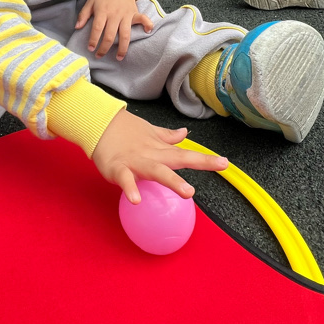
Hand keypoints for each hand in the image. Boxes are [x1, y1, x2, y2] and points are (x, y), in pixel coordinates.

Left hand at [75, 0, 152, 59]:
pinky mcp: (134, 13)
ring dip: (123, 48)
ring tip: (119, 58)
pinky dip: (147, 25)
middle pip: (110, 35)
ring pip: (125, 34)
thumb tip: (77, 28)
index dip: (94, 40)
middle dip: (104, 48)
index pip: (97, 28)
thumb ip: (83, 15)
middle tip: (99, 56)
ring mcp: (126, 15)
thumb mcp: (90, 2)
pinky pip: (143, 19)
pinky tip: (147, 32)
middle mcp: (114, 14)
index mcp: (102, 11)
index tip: (90, 49)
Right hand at [92, 108, 228, 202]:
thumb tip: (185, 133)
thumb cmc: (125, 131)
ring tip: (187, 191)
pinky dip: (130, 188)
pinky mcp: (117, 168)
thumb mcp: (149, 133)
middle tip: (219, 165)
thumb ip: (167, 137)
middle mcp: (151, 155)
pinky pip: (125, 179)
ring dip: (172, 180)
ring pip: (156, 170)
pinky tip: (136, 200)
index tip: (225, 163)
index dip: (206, 159)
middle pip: (178, 159)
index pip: (186, 154)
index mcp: (159, 149)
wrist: (98, 123)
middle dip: (199, 162)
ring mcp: (135, 162)